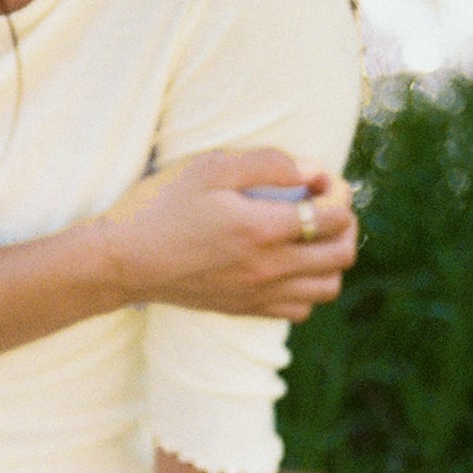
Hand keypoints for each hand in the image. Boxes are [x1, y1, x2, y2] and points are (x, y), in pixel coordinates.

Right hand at [101, 150, 357, 319]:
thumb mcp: (210, 168)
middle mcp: (269, 267)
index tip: (321, 180)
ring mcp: (260, 293)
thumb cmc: (164, 207)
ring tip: (314, 238)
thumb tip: (313, 169)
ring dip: (332, 260)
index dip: (339, 193)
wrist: (126, 262)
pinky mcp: (247, 309)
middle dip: (346, 226)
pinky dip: (308, 288)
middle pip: (342, 253)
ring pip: (329, 287)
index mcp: (263, 228)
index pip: (334, 216)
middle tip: (326, 206)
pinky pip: (301, 309)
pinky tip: (290, 266)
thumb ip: (267, 163)